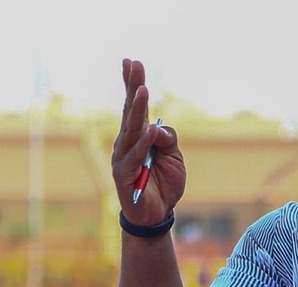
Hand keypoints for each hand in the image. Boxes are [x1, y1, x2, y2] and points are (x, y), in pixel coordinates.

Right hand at [112, 59, 185, 225]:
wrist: (158, 214)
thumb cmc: (164, 183)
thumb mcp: (174, 158)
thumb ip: (168, 140)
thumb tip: (158, 128)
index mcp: (139, 136)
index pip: (135, 107)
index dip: (133, 84)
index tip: (132, 62)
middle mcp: (127, 143)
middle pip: (130, 111)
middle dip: (132, 86)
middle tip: (132, 64)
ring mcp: (123, 157)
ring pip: (131, 130)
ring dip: (137, 109)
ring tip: (142, 89)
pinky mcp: (124, 174)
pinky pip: (135, 156)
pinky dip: (144, 144)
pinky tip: (150, 131)